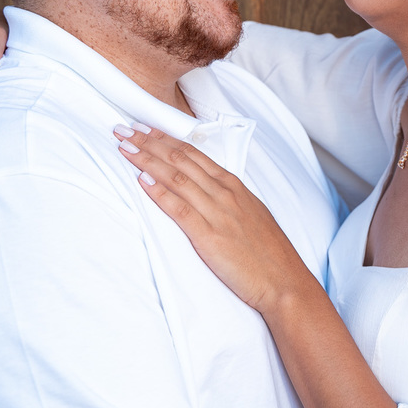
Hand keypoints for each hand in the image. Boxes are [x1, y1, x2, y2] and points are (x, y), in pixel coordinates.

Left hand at [113, 123, 309, 315]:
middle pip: (180, 159)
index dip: (165, 138)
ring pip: (176, 178)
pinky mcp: (209, 236)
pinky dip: (159, 193)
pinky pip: (179, 209)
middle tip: (124, 130)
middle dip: (148, 142)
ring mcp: (217, 212)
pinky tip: (142, 181)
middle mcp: (224, 193)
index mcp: (233, 185)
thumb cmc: (268, 251)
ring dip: (147, 161)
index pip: (193, 153)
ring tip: (125, 149)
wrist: (283, 279)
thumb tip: (205, 188)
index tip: (144, 128)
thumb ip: (227, 197)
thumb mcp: (250, 212)